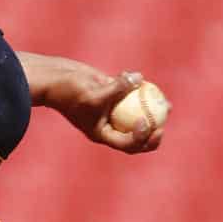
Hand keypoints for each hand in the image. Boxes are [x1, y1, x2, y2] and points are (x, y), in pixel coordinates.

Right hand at [49, 69, 164, 154]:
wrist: (55, 79)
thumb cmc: (70, 91)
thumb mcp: (94, 93)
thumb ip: (117, 88)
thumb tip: (140, 78)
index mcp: (103, 134)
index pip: (127, 144)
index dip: (141, 138)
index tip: (146, 123)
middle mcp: (108, 125)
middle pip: (137, 136)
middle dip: (153, 132)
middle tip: (164, 123)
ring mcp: (110, 110)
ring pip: (136, 113)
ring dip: (152, 109)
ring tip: (167, 103)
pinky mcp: (110, 94)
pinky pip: (128, 93)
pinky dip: (136, 87)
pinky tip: (141, 77)